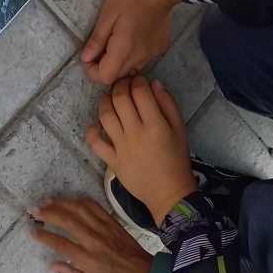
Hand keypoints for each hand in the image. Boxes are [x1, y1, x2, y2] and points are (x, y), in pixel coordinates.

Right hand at [31, 198, 152, 272]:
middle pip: (68, 221)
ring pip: (80, 209)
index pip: (61, 244)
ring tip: (47, 202)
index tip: (33, 231)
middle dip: (48, 213)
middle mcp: (95, 241)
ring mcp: (104, 229)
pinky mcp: (112, 222)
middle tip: (34, 210)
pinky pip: (94, 206)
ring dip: (62, 203)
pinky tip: (70, 200)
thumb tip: (52, 264)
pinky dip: (80, 201)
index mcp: (89, 260)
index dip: (45, 236)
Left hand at [81, 0, 180, 84]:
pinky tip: (132, 38)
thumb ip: (97, 39)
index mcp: (125, 49)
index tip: (89, 56)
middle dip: (104, 66)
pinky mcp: (161, 49)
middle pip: (118, 76)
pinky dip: (132, 56)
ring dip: (119, 62)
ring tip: (115, 41)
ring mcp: (153, 54)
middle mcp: (140, 57)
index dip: (92, 71)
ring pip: (130, 70)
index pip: (105, 77)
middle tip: (100, 46)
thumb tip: (86, 58)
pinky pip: (142, 60)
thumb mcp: (107, 13)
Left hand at [87, 77, 196, 226]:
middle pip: (119, 99)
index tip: (138, 81)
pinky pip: (95, 142)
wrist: (168, 192)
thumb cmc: (176, 159)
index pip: (140, 92)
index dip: (137, 80)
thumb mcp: (180, 128)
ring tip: (112, 100)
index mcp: (155, 124)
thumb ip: (168, 103)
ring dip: (105, 102)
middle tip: (123, 85)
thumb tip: (153, 83)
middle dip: (120, 85)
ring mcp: (121, 147)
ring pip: (105, 115)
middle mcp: (135, 133)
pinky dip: (92, 130)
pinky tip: (99, 124)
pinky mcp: (111, 161)